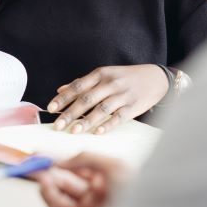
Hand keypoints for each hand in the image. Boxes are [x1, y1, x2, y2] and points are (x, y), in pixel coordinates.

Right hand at [37, 153, 131, 206]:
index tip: (43, 154)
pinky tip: (45, 184)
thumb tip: (65, 160)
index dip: (59, 160)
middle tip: (34, 163)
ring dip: (45, 183)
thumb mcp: (115, 166)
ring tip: (39, 174)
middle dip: (47, 171)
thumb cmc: (136, 191)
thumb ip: (88, 158)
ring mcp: (85, 206)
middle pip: (63, 181)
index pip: (76, 168)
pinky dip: (49, 195)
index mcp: (105, 179)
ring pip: (57, 195)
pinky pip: (58, 206)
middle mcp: (94, 193)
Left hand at [47, 65, 168, 133]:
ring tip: (74, 131)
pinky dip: (108, 124)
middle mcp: (111, 83)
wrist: (155, 78)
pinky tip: (97, 132)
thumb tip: (60, 89)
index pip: (78, 86)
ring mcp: (123, 95)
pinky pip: (119, 117)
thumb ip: (83, 82)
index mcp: (101, 74)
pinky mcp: (133, 106)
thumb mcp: (105, 74)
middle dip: (70, 113)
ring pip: (102, 109)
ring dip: (87, 121)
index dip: (64, 98)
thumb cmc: (126, 77)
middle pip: (87, 99)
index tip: (51, 109)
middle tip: (58, 125)